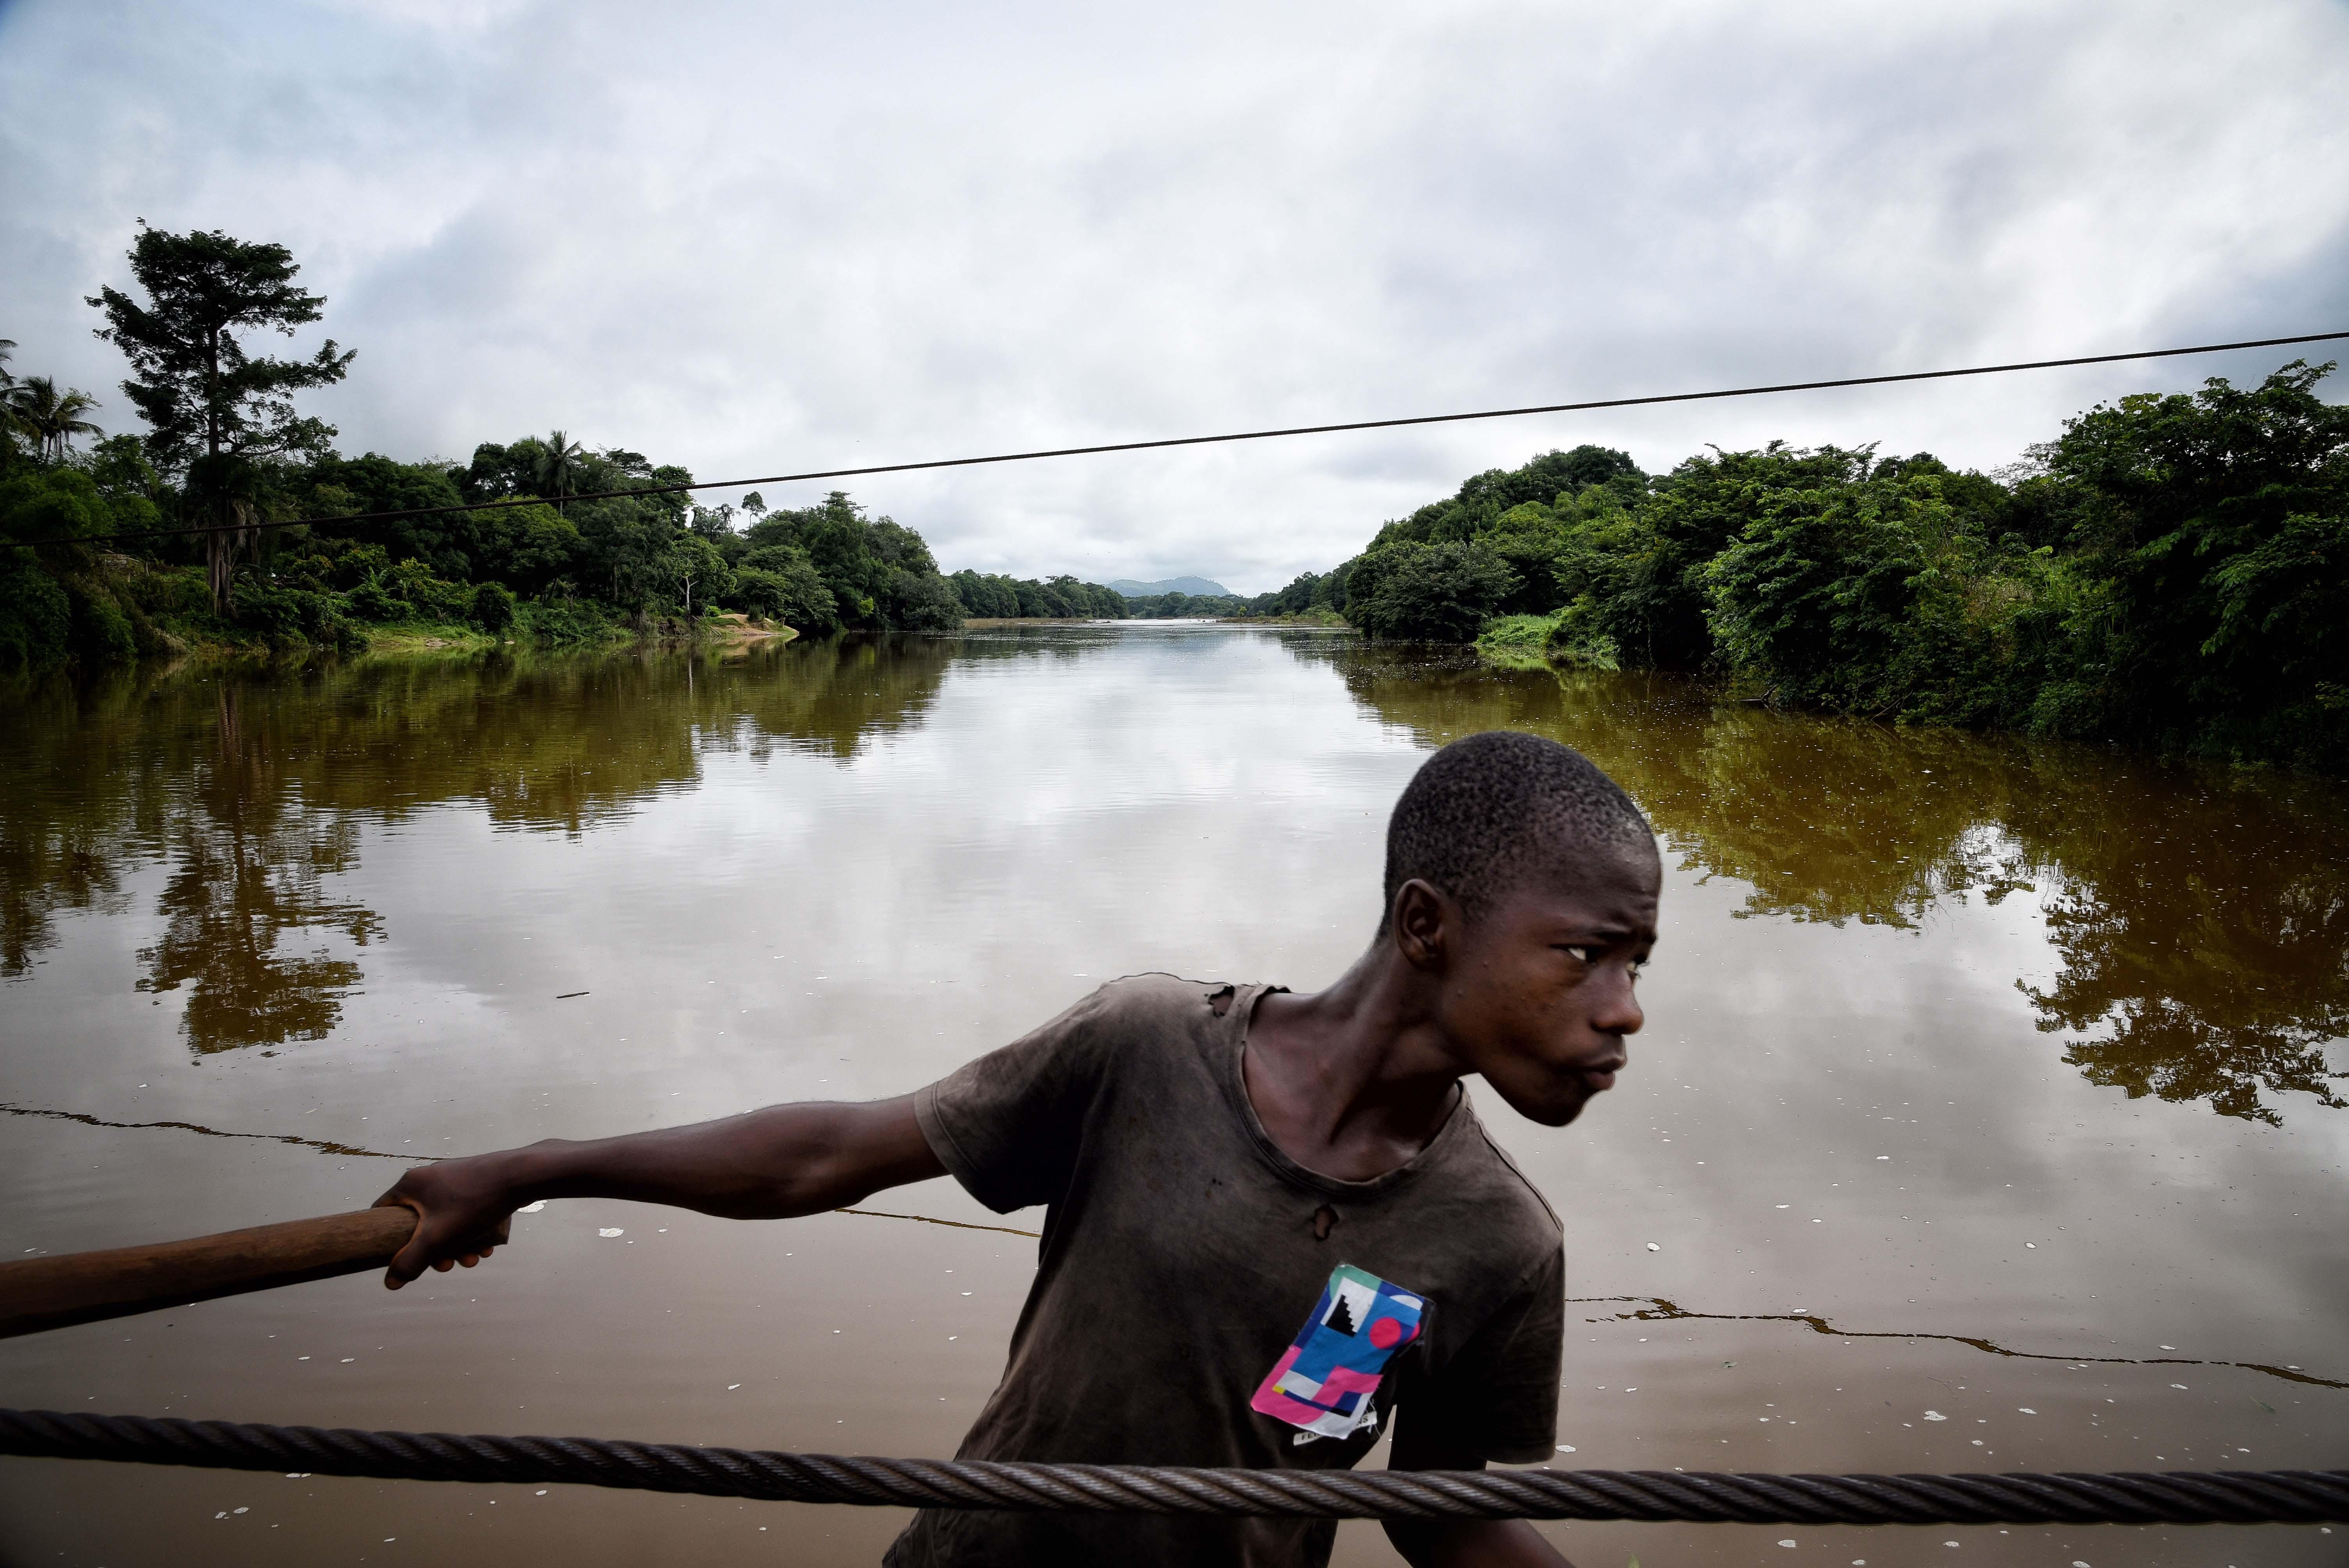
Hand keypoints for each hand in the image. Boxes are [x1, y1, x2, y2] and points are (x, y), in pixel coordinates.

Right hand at [373, 1154, 521, 1288]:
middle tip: (449, 1266)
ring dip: (456, 1246)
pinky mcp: (474, 1183)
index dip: (386, 1239)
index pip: (383, 1213)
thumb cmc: (475, 1203)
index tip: (397, 1257)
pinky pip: (463, 1213)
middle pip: (418, 1224)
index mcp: (411, 1184)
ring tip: (474, 1258)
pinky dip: (470, 1232)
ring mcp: (452, 1179)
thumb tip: (390, 1283)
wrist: (523, 1175)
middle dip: (434, 1251)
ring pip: (444, 1222)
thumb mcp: (438, 1237)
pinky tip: (486, 1247)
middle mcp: (429, 1178)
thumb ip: (411, 1261)